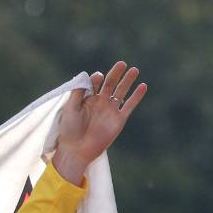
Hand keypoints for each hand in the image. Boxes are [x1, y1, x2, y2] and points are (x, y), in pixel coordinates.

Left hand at [52, 61, 146, 183]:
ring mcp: (110, 110)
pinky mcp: (119, 119)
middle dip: (115, 73)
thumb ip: (78, 91)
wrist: (77, 149)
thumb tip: (88, 74)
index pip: (95, 82)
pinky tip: (143, 85)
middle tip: (122, 63)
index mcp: (87, 98)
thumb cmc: (70, 129)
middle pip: (110, 83)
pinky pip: (129, 105)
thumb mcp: (70, 108)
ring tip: (134, 69)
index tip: (97, 77)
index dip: (96, 78)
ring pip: (121, 92)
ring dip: (128, 81)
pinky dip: (136, 96)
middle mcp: (100, 102)